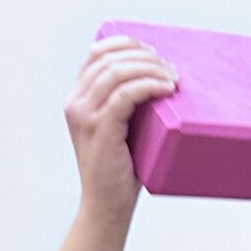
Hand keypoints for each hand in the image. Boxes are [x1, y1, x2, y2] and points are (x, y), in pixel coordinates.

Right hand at [65, 35, 176, 227]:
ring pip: (117, 73)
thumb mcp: (121, 128)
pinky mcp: (100, 129)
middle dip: (145, 57)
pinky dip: (149, 86)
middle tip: (171, 68)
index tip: (153, 52)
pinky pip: (125, 95)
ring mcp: (85, 116)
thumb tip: (161, 77)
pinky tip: (166, 89)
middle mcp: (76, 103)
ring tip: (174, 79)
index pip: (97, 53)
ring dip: (151, 69)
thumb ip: (127, 103)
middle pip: (109, 59)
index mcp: (78, 98)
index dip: (126, 44)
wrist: (107, 206)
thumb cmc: (121, 169)